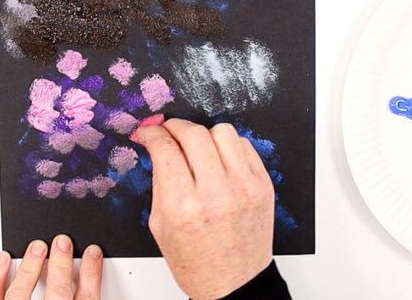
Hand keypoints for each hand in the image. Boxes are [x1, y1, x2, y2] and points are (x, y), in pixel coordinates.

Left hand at [0, 235, 102, 299]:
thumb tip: (86, 292)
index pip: (87, 298)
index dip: (91, 273)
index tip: (92, 254)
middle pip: (57, 292)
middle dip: (60, 264)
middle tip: (62, 242)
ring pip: (21, 293)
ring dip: (31, 266)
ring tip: (37, 246)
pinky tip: (3, 260)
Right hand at [138, 119, 274, 299]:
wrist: (234, 284)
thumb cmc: (196, 262)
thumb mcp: (160, 225)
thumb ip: (159, 182)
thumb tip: (157, 147)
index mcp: (182, 206)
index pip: (165, 149)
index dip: (153, 133)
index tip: (149, 131)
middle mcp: (215, 194)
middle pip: (193, 133)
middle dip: (175, 126)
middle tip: (168, 132)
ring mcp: (243, 188)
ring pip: (222, 131)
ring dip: (204, 134)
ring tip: (197, 147)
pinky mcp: (262, 186)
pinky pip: (245, 146)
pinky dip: (228, 146)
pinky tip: (219, 159)